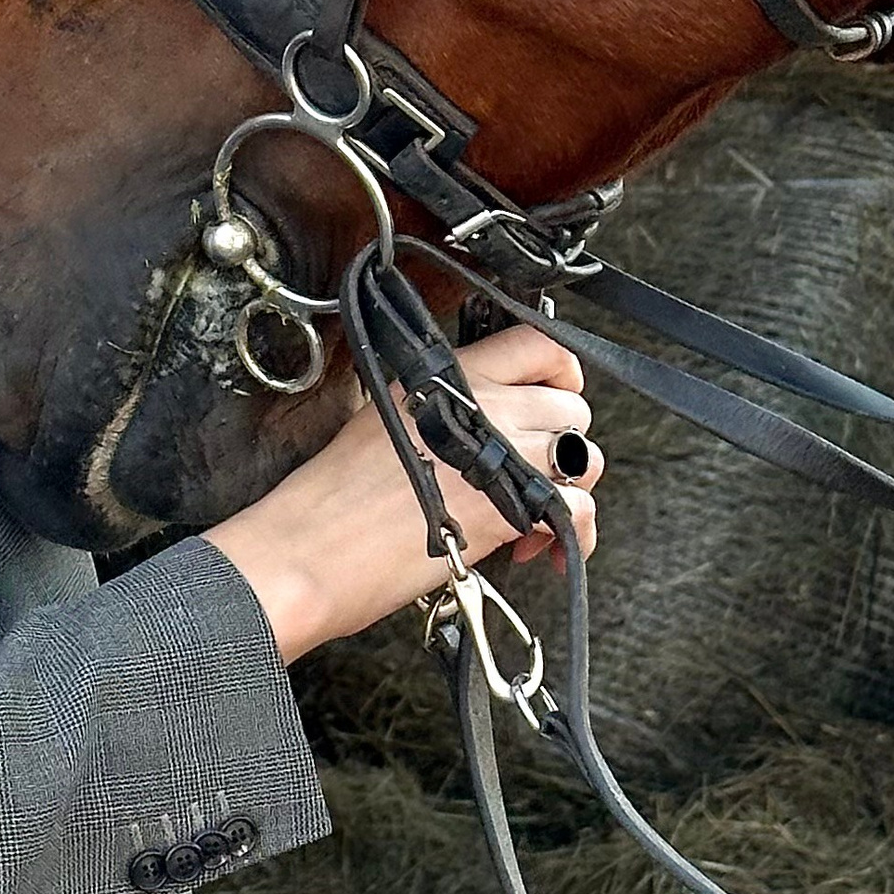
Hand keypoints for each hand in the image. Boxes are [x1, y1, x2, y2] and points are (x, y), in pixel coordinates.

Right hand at [204, 327, 603, 667]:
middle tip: (535, 470)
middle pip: (571, 408)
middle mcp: (483, 407)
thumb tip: (476, 425)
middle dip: (562, 443)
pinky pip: (578, 510)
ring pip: (583, 459)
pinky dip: (572, 533)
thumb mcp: (382, 418)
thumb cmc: (329, 499)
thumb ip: (439, 409)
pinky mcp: (509, 510)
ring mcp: (501, 456)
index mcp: (449, 377)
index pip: (539, 344)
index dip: (562, 372)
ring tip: (533, 515)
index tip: (557, 394)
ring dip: (567, 488)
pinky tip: (539, 548)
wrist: (309, 549)